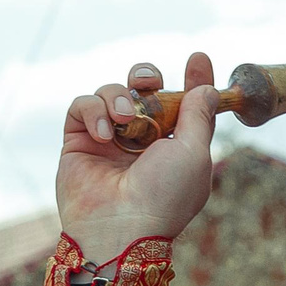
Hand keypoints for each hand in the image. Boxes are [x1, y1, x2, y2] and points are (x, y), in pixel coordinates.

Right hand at [59, 54, 219, 262]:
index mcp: (172, 147)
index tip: (198, 58)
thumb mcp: (194, 154)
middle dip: (147, 77)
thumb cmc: (163, 196)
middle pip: (142, 90)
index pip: (182, 105)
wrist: (119, 227)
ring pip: (111, 92)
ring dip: (118, 97)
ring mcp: (107, 141)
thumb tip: (208, 89)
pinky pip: (82, 106)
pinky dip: (92, 111)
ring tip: (122, 119)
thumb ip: (200, 117)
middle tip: (150, 82)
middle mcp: (139, 142)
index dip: (192, 80)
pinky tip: (103, 132)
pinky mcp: (78, 142)